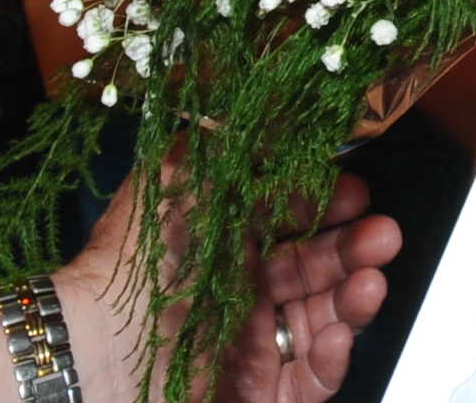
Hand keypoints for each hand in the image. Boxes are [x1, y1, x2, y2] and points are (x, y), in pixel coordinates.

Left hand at [62, 169, 398, 402]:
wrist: (91, 366)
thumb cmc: (128, 274)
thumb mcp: (173, 187)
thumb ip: (225, 145)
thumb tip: (270, 102)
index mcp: (220, 246)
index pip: (292, 220)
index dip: (328, 205)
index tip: (355, 192)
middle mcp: (238, 295)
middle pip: (318, 267)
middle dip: (357, 246)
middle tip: (384, 234)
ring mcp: (250, 348)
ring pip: (325, 319)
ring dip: (355, 297)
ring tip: (370, 281)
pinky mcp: (258, 397)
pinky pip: (311, 379)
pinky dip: (333, 357)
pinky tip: (337, 334)